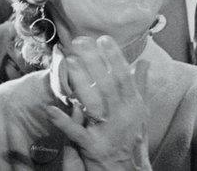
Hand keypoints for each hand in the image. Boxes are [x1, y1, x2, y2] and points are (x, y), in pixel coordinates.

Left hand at [46, 36, 151, 170]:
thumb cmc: (131, 137)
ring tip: (69, 62)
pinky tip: (51, 109)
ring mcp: (108, 130)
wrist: (125, 169)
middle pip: (108, 84)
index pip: (124, 77)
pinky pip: (76, 132)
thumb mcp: (141, 111)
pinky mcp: (93, 146)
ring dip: (81, 82)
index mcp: (133, 105)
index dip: (114, 57)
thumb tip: (145, 62)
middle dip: (94, 62)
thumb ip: (140, 85)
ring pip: (94, 102)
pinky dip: (63, 121)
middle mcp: (123, 116)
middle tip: (80, 42)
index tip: (103, 39)